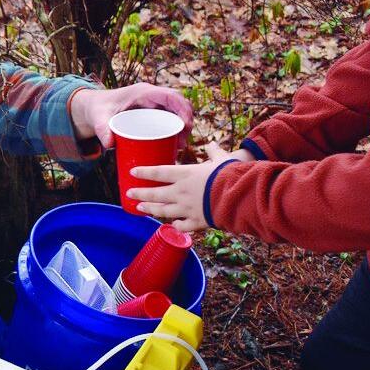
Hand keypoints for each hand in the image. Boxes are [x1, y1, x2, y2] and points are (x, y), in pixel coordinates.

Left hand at [70, 83, 193, 147]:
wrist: (95, 106)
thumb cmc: (99, 109)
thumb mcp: (98, 118)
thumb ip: (102, 129)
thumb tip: (109, 144)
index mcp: (143, 92)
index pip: (170, 95)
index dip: (182, 108)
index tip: (186, 125)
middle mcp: (152, 96)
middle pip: (178, 104)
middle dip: (186, 121)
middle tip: (182, 142)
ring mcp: (154, 103)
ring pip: (177, 111)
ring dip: (183, 126)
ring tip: (179, 146)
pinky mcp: (154, 112)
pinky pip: (171, 117)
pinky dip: (177, 128)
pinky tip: (176, 144)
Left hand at [127, 142, 247, 230]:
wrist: (239, 197)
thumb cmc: (231, 174)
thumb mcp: (222, 159)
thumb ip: (214, 152)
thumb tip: (212, 144)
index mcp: (187, 175)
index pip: (160, 172)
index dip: (145, 172)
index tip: (132, 172)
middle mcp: (183, 192)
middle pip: (157, 193)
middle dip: (141, 193)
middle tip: (129, 194)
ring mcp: (188, 208)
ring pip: (164, 210)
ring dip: (151, 209)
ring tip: (140, 208)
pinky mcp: (198, 221)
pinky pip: (183, 225)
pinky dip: (177, 225)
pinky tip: (172, 225)